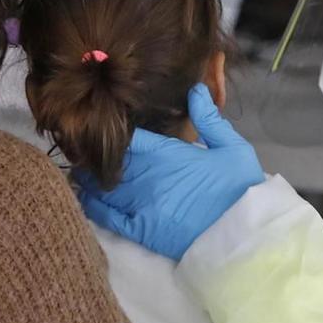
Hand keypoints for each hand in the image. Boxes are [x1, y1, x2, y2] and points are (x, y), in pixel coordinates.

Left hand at [77, 85, 265, 260]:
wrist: (243, 234)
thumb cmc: (240, 188)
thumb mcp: (233, 147)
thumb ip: (210, 118)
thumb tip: (195, 89)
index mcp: (167, 154)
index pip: (129, 137)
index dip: (113, 130)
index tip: (101, 125)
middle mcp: (147, 177)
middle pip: (109, 160)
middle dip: (95, 155)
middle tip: (82, 148)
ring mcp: (141, 204)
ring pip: (102, 186)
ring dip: (89, 178)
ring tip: (79, 170)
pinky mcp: (141, 230)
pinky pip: (106, 216)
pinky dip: (92, 205)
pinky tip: (84, 196)